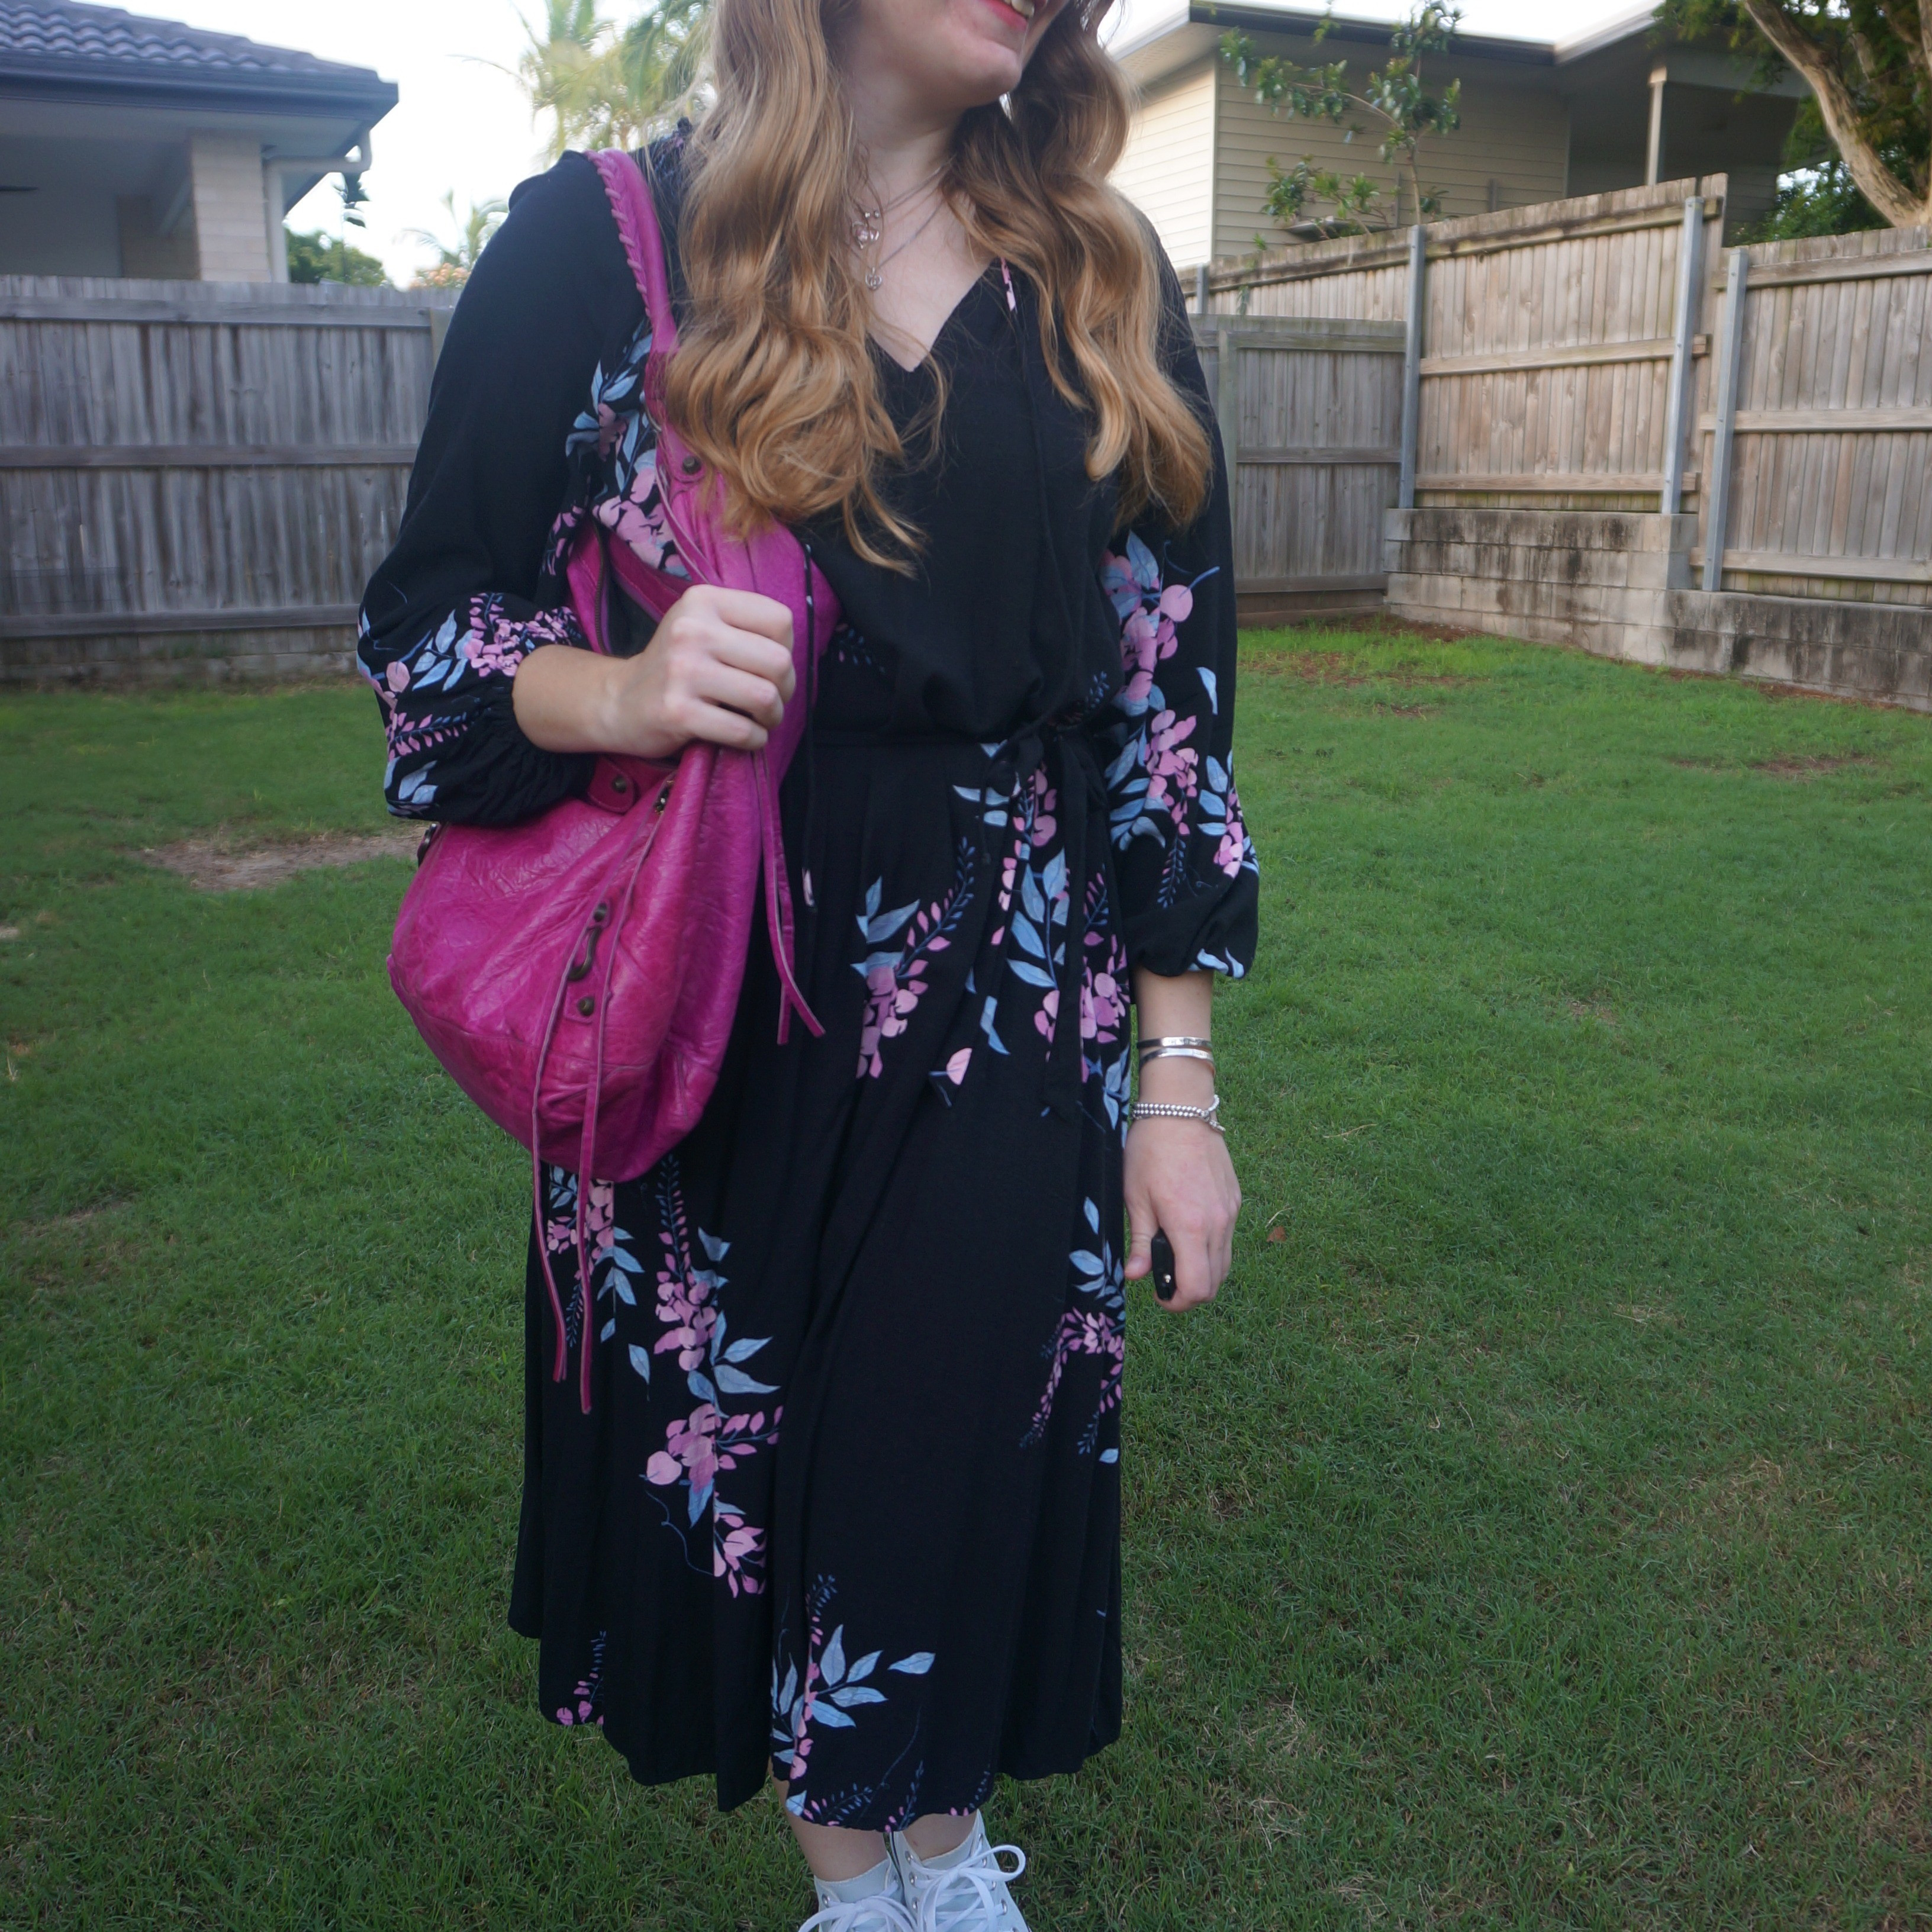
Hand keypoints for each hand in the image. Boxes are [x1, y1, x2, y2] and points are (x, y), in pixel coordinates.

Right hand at [513, 586, 795, 759]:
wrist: (619, 701)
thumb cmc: (676, 667)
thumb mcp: (703, 626)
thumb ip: (745, 627)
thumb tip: (796, 654)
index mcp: (704, 601)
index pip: (780, 620)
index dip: (786, 649)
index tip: (767, 667)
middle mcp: (692, 630)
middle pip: (778, 661)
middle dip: (785, 689)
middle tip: (769, 701)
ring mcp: (683, 671)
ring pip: (765, 697)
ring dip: (772, 718)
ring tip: (758, 720)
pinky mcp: (678, 712)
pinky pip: (742, 731)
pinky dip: (753, 740)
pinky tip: (743, 736)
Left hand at [1122, 1057, 1239, 1310]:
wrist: (1180, 1109)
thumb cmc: (1151, 1150)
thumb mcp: (1135, 1198)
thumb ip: (1140, 1241)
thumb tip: (1136, 1276)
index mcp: (1190, 1227)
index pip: (1196, 1288)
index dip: (1177, 1303)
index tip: (1159, 1294)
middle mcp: (1217, 1224)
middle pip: (1215, 1282)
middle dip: (1190, 1291)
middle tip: (1165, 1280)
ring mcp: (1230, 1211)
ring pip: (1225, 1262)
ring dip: (1203, 1271)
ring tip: (1176, 1255)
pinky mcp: (1234, 1199)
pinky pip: (1227, 1238)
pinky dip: (1211, 1248)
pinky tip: (1189, 1231)